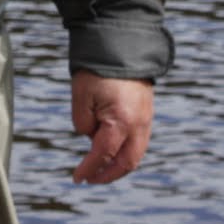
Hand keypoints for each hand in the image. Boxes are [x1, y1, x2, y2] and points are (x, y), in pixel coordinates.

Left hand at [70, 70, 153, 184]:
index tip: (76, 178)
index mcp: (122, 120)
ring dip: (118, 165)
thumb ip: (83, 123)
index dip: (89, 168)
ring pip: (136, 154)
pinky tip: (111, 150)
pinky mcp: (147, 112)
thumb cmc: (98, 69)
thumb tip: (91, 138)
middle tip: (90, 179)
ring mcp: (146, 119)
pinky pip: (139, 141)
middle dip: (108, 175)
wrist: (122, 44)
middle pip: (127, 162)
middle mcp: (139, 124)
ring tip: (99, 168)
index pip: (103, 154)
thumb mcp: (81, 96)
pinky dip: (126, 151)